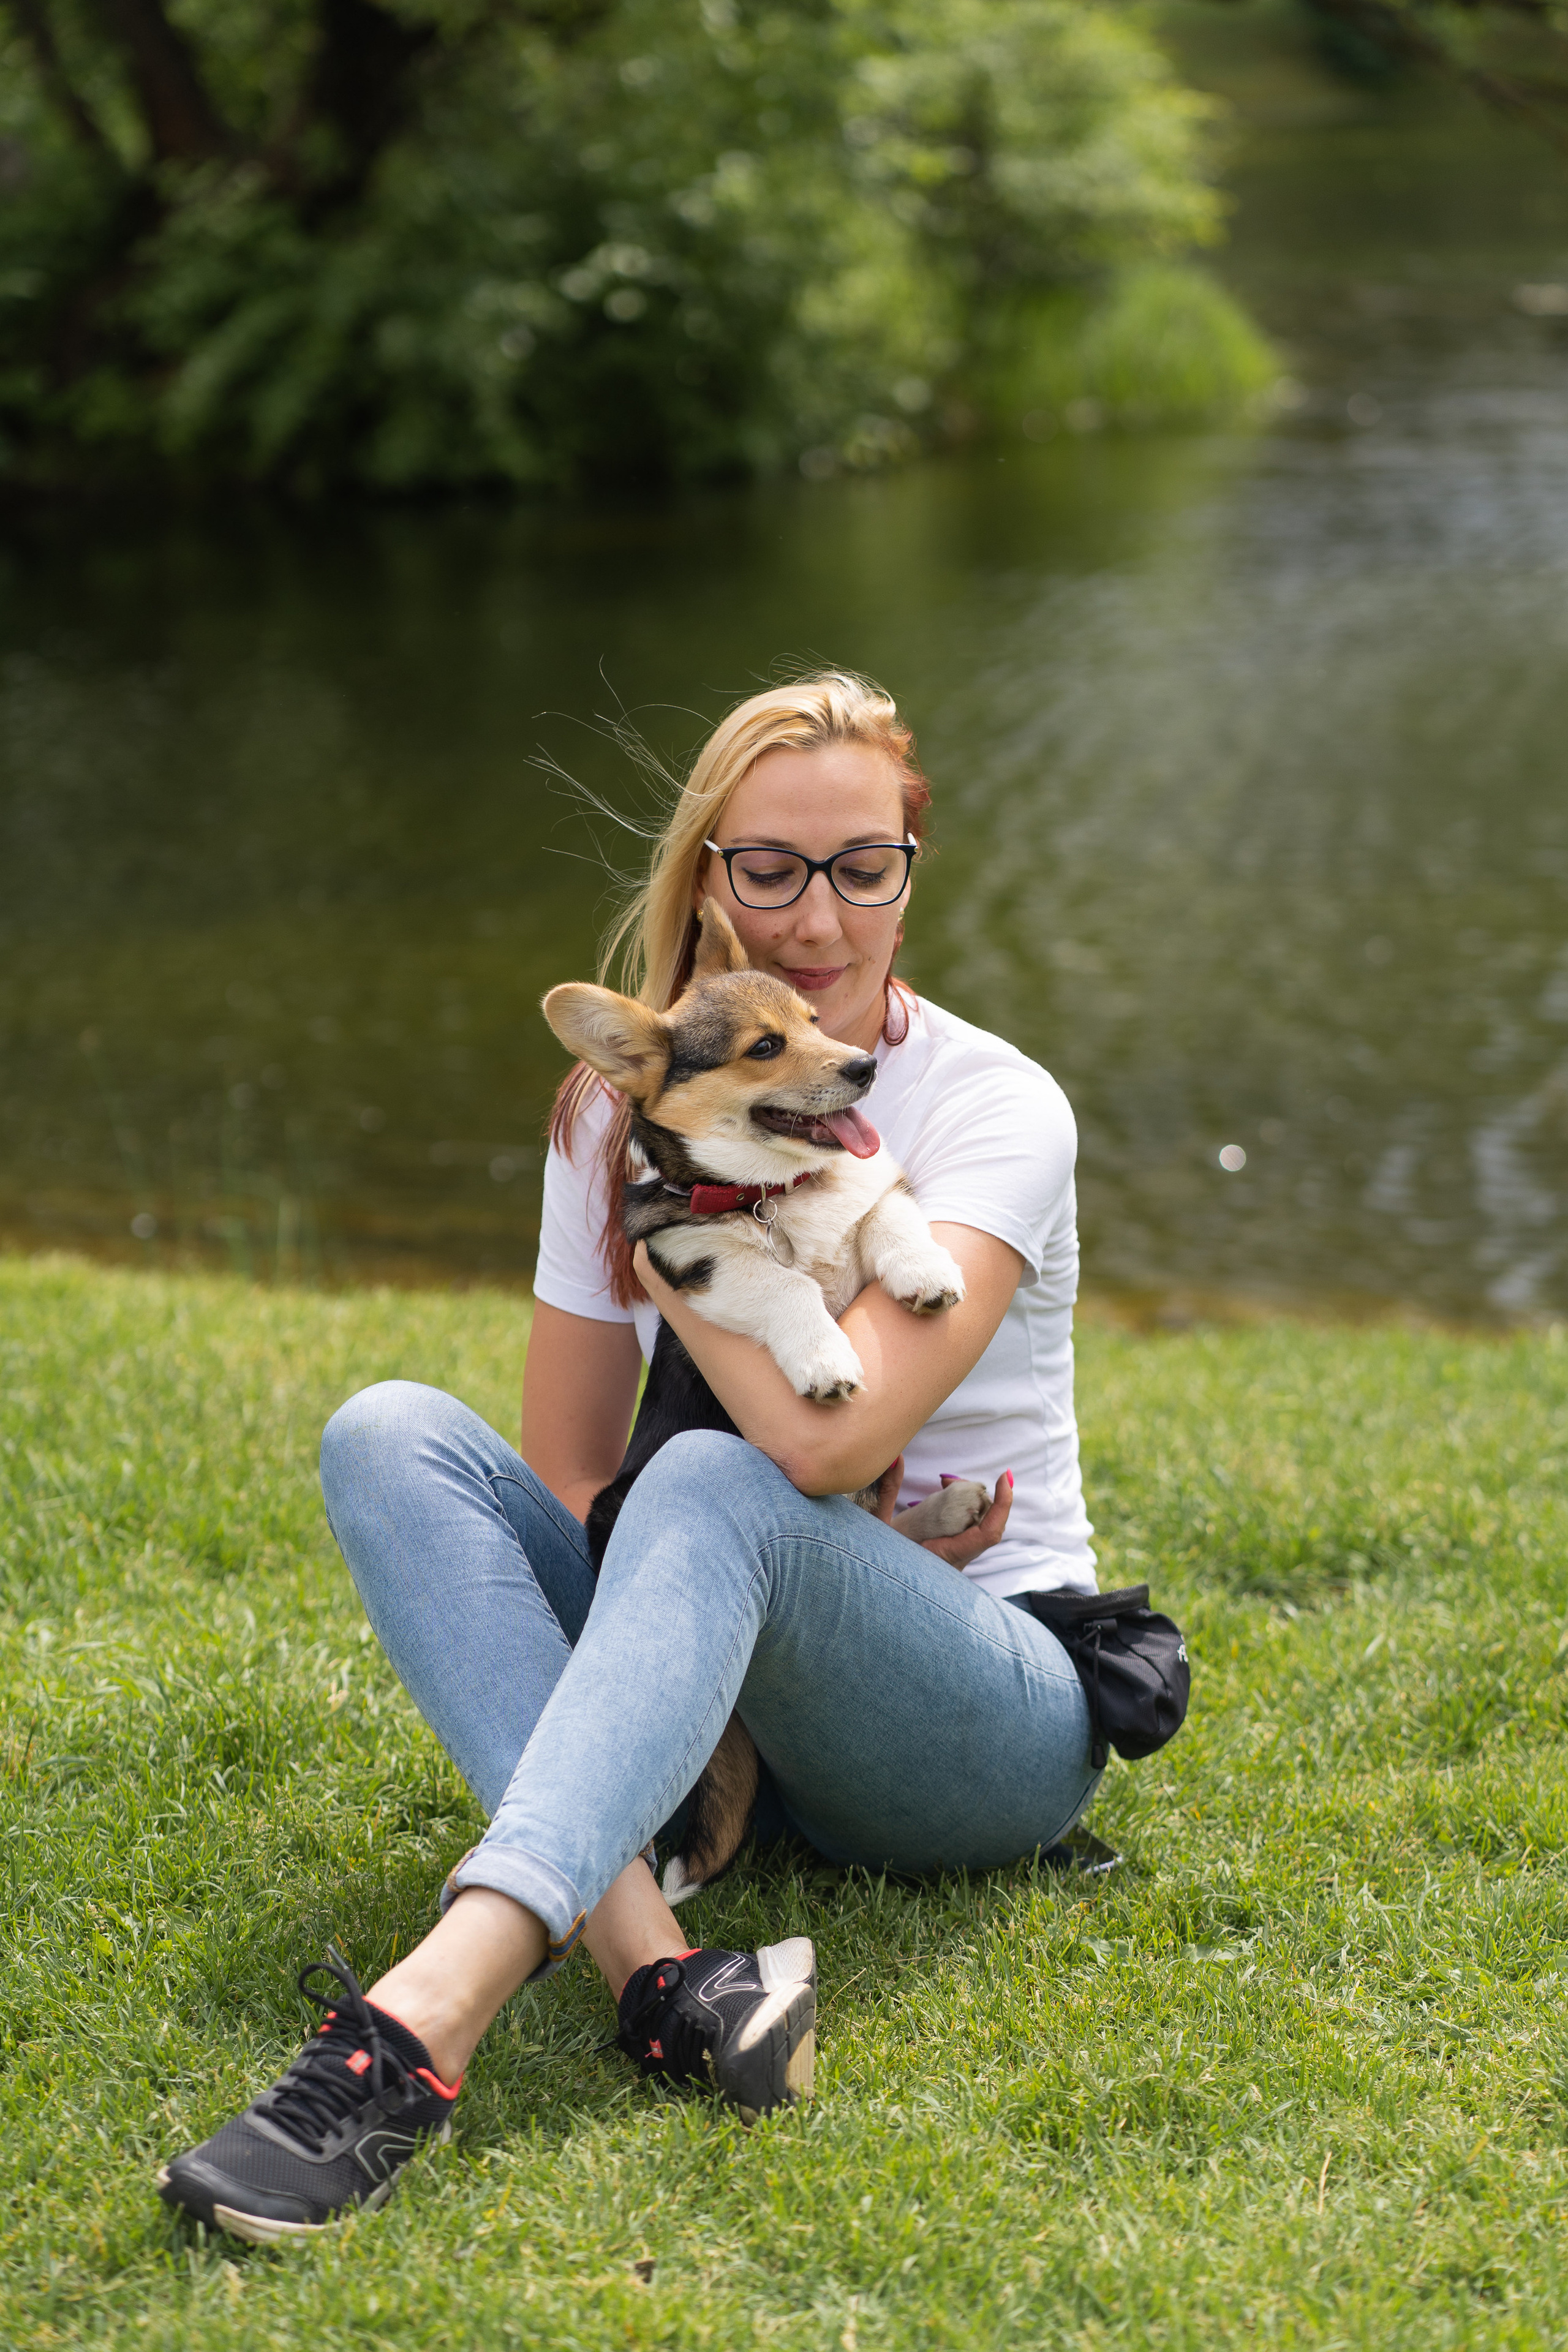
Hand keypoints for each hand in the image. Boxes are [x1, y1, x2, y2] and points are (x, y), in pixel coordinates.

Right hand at [872, 1458, 1015, 1570]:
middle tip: (949, 1480)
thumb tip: (897, 1458)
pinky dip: (962, 1509)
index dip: (1002, 1505)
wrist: (876, 1589)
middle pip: (986, 1523)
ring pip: (979, 1525)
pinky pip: (969, 1529)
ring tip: (945, 1483)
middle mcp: (958, 1562)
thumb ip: (887, 1492)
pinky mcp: (952, 1556)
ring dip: (969, 1500)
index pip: (988, 1533)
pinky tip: (943, 1494)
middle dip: (978, 1494)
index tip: (1004, 1477)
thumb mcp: (878, 1525)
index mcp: (946, 1557)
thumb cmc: (876, 1563)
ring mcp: (957, 1560)